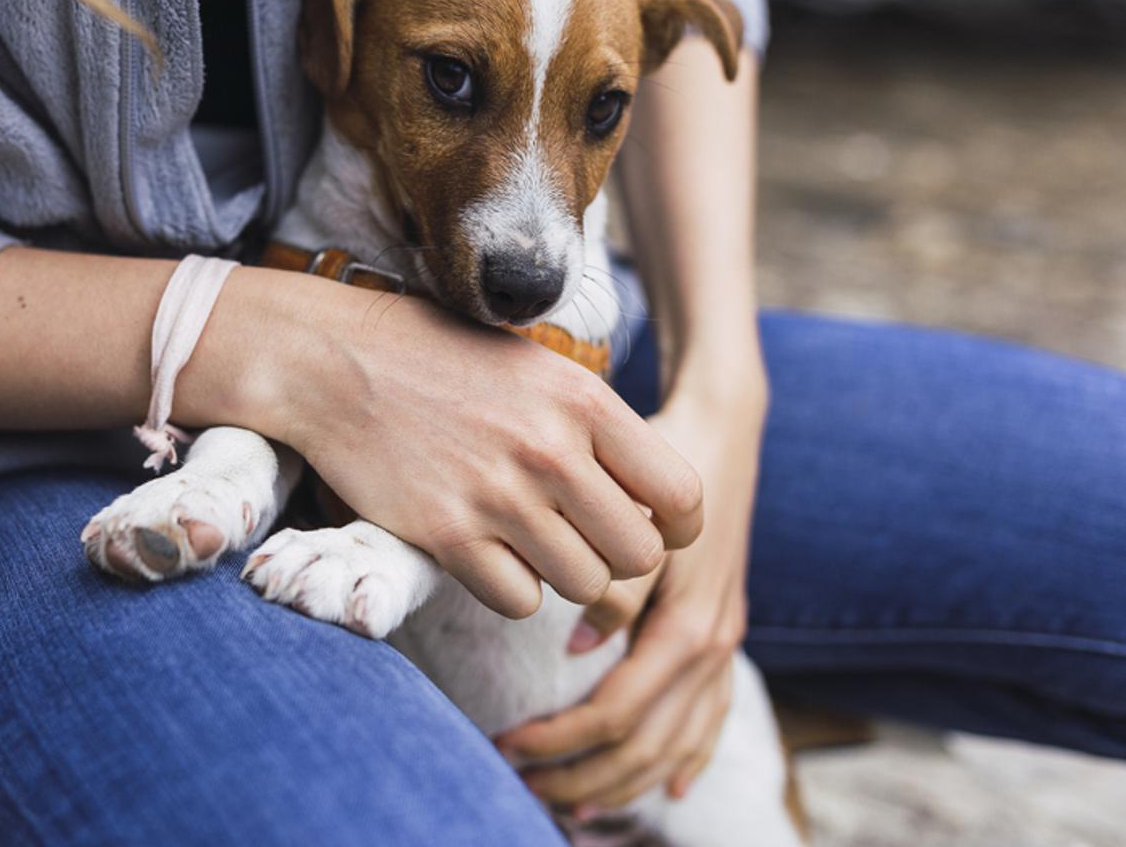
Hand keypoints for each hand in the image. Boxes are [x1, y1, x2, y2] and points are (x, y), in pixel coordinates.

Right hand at [207, 275, 704, 619]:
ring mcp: (498, 497)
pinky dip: (510, 587)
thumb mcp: (533, 365)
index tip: (658, 531)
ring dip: (563, 575)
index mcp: (583, 400)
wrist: (334, 363)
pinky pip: (519, 601)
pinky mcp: (447, 536)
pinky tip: (487, 551)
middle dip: (618, 557)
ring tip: (532, 542)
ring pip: (582, 585)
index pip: (680, 494)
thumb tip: (649, 493)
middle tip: (583, 539)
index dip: (679, 527)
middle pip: (638, 555)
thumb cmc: (436, 358)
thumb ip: (593, 423)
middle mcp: (550, 450)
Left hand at [493, 370, 765, 813]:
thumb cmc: (658, 464)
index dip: (562, 737)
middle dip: (584, 774)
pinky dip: (687, 759)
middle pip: (646, 743)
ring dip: (625, 782)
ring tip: (570, 804)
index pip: (620, 711)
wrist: (721, 426)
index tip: (506, 742)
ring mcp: (724, 643)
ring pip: (678, 742)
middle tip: (521, 782)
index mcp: (690, 624)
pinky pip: (712, 718)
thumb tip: (580, 646)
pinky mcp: (724, 634)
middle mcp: (713, 644)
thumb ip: (615, 583)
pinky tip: (665, 790)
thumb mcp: (633, 514)